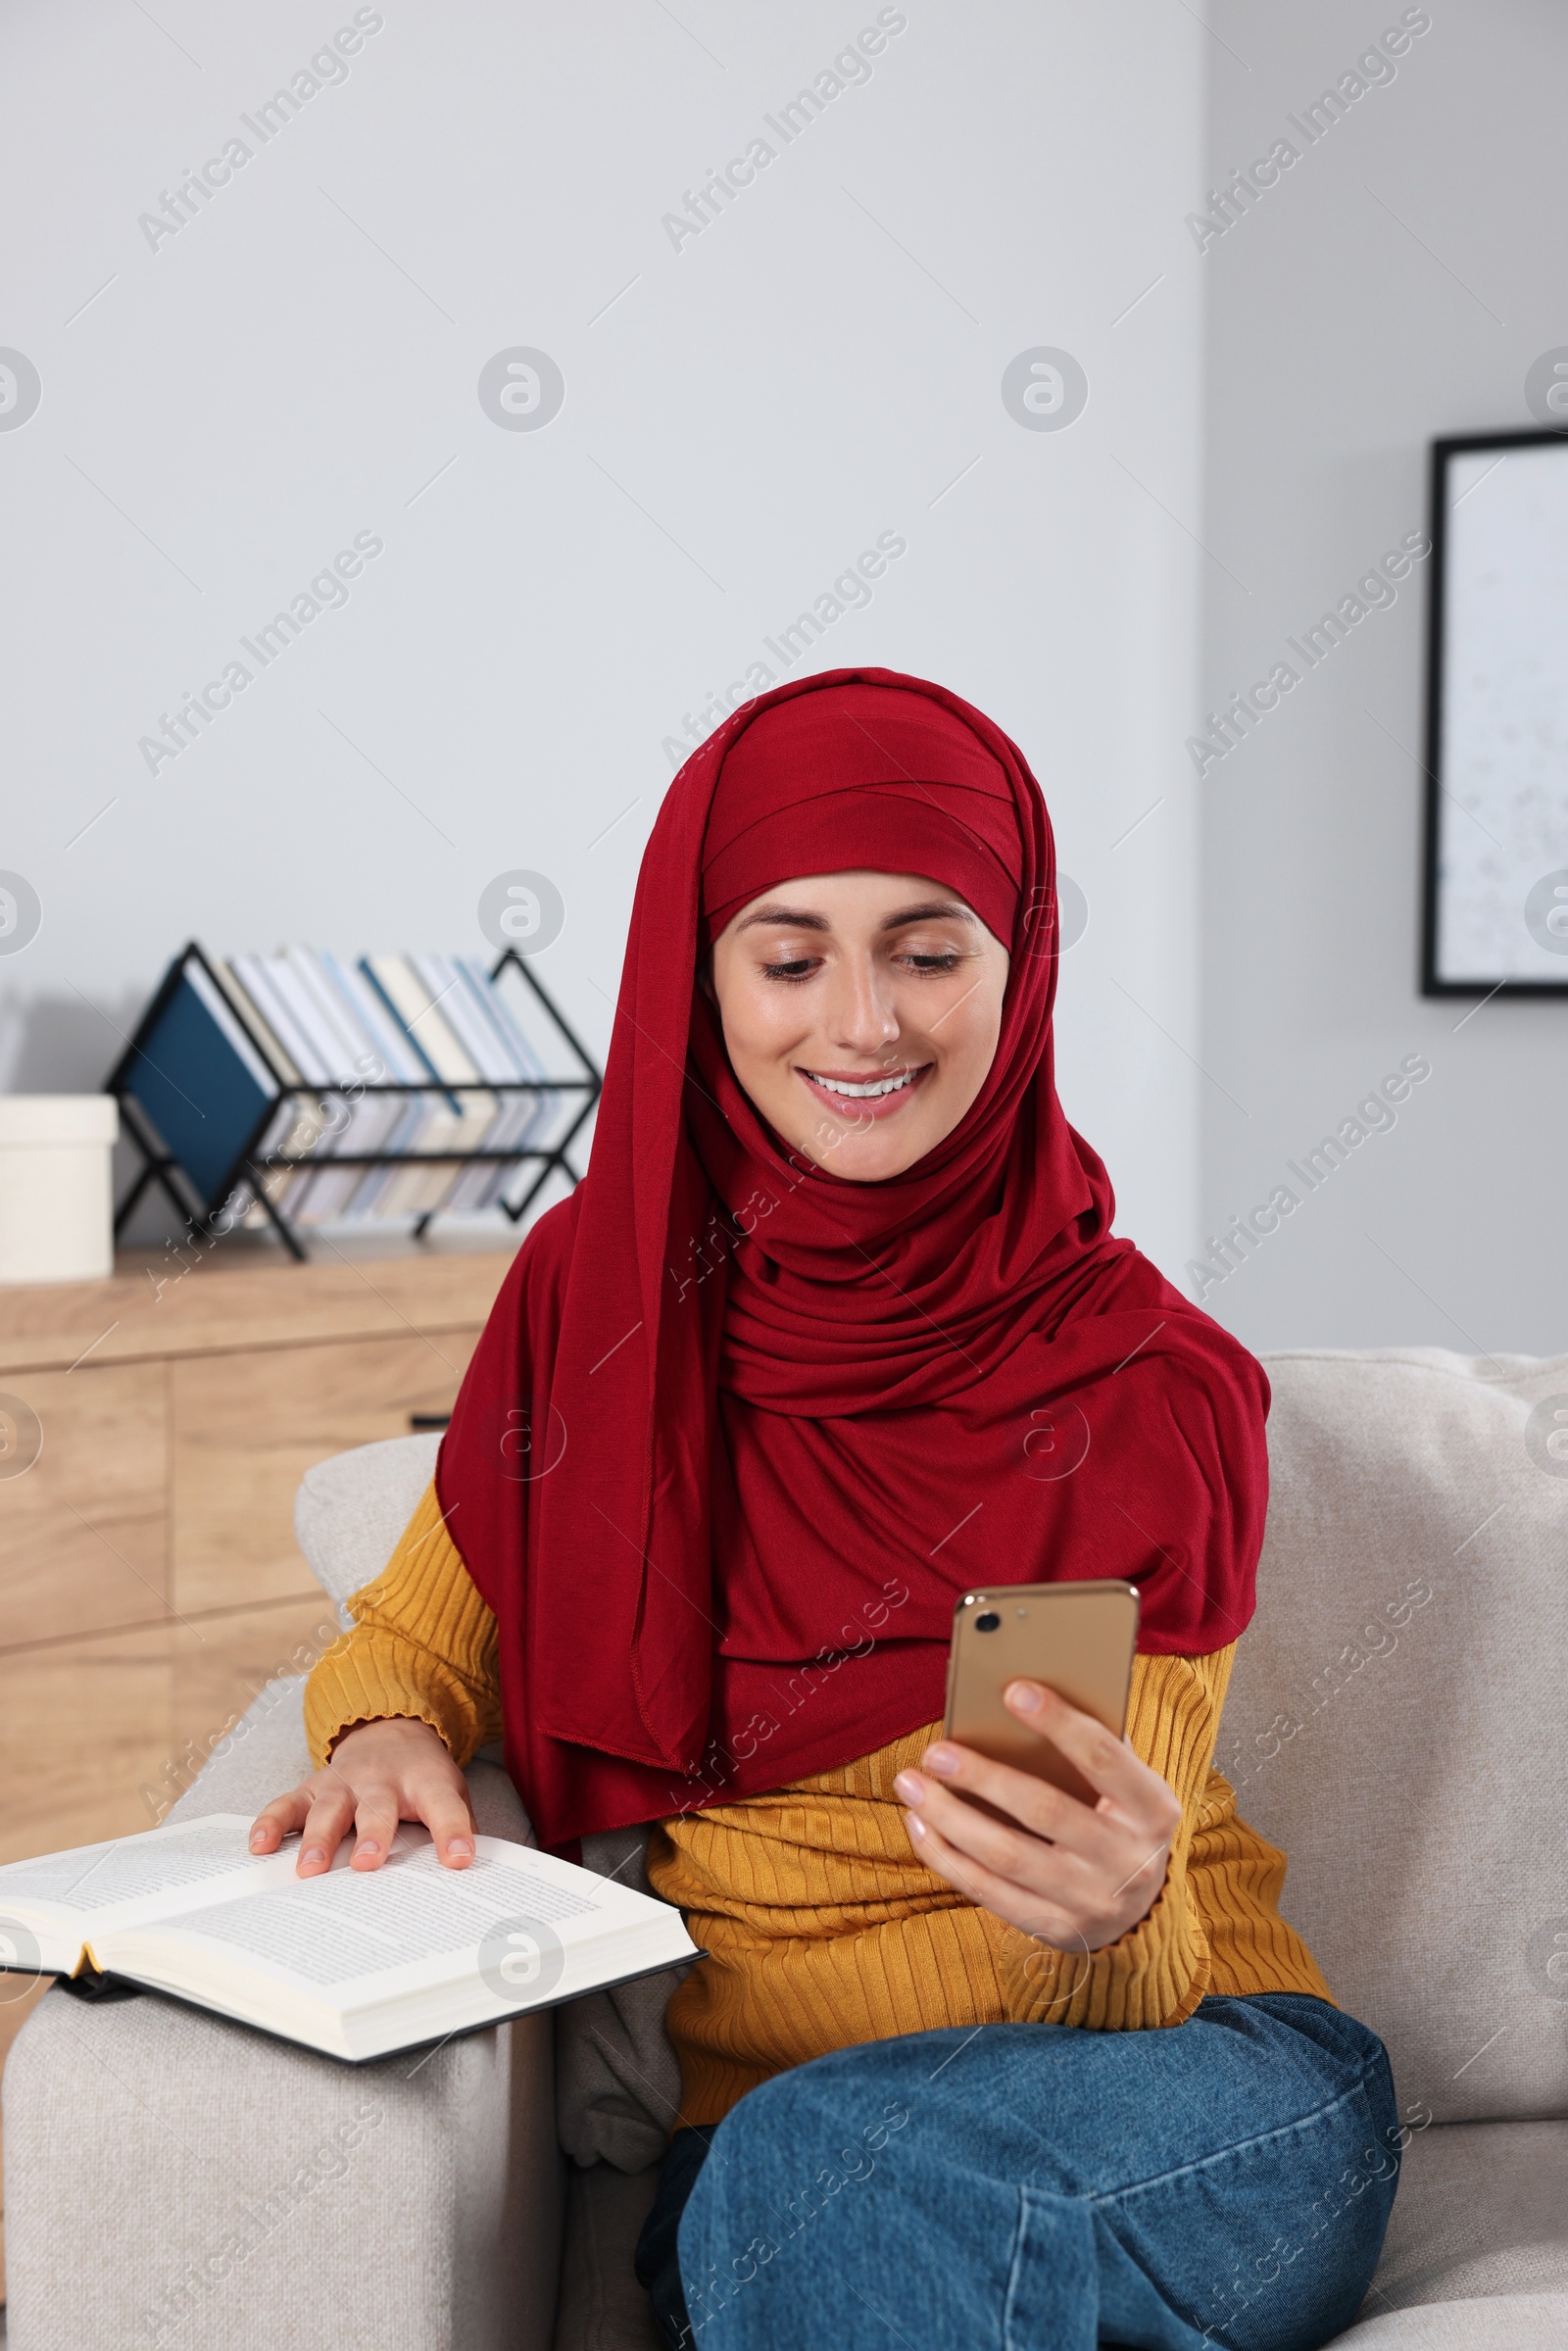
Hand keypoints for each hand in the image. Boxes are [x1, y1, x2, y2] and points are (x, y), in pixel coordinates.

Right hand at [248, 1716, 476, 1877]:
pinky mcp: (313, 1786)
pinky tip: (260, 1846)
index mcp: (425, 1782)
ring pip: (330, 1808)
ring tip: (310, 1868)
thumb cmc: (422, 1777)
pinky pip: (289, 1804)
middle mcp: (383, 1780)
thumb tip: (473, 1876)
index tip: (460, 1860)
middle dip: (373, 1835)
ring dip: (320, 1837)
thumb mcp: (451, 1792)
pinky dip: (272, 1823)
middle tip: (367, 1863)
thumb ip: (460, 1827)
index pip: (444, 1807)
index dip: (453, 1832)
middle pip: (378, 1807)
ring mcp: (345, 1782)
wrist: (391, 1729)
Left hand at [893, 1680, 1181, 1951]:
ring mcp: (1092, 1900)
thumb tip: (1018, 1698)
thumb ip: (1092, 1749)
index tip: (1012, 1690)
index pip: (1102, 1758)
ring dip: (949, 1817)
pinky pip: (989, 1892)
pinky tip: (920, 1825)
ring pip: (1006, 1856)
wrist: (1142, 1909)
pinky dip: (947, 1856)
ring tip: (911, 1784)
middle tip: (935, 1751)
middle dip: (982, 1777)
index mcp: (1152, 1809)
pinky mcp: (1056, 1929)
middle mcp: (1127, 1860)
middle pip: (1043, 1811)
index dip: (1059, 1722)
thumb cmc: (1120, 1819)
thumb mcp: (1128, 1786)